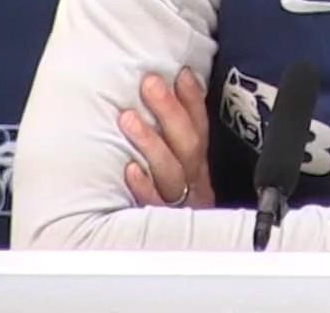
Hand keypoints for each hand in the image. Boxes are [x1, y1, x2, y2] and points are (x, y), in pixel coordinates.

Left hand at [119, 68, 215, 208]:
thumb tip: (163, 100)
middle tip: (150, 84)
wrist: (174, 254)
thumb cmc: (168, 206)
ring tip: (129, 118)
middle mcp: (192, 184)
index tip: (182, 74)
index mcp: (198, 168)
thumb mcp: (179, 173)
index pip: (201, 128)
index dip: (192, 101)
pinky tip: (129, 168)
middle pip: (188, 145)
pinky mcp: (158, 222)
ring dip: (150, 142)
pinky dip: (142, 185)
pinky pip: (153, 204)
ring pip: (172, 171)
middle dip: (170, 111)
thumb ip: (173, 145)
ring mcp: (177, 204)